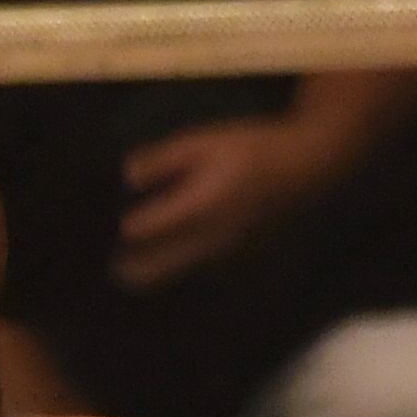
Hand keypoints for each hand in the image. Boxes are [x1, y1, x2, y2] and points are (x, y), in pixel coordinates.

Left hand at [115, 117, 352, 291]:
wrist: (307, 168)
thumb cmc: (253, 148)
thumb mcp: (203, 141)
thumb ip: (163, 160)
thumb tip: (126, 176)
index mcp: (198, 207)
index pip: (148, 229)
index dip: (127, 230)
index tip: (109, 230)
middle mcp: (210, 239)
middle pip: (162, 266)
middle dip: (135, 271)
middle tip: (113, 273)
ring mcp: (228, 253)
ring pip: (183, 274)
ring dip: (158, 275)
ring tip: (133, 276)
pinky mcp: (243, 257)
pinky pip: (204, 271)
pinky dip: (184, 270)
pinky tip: (174, 264)